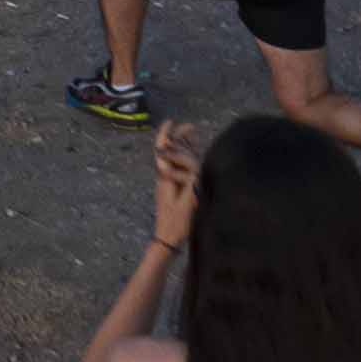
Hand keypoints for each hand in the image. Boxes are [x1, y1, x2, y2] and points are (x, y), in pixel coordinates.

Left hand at [151, 123, 202, 246]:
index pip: (164, 151)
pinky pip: (181, 171)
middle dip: (179, 138)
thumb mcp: (186, 202)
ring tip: (193, 139)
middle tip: (191, 127)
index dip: (166, 135)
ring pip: (176, 160)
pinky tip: (195, 159)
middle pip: (171, 152)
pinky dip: (186, 163)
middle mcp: (166, 177)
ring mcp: (171, 183)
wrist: (168, 240)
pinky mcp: (177, 191)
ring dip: (184, 150)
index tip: (172, 121)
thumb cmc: (176, 223)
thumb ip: (191, 183)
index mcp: (166, 177)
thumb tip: (196, 166)